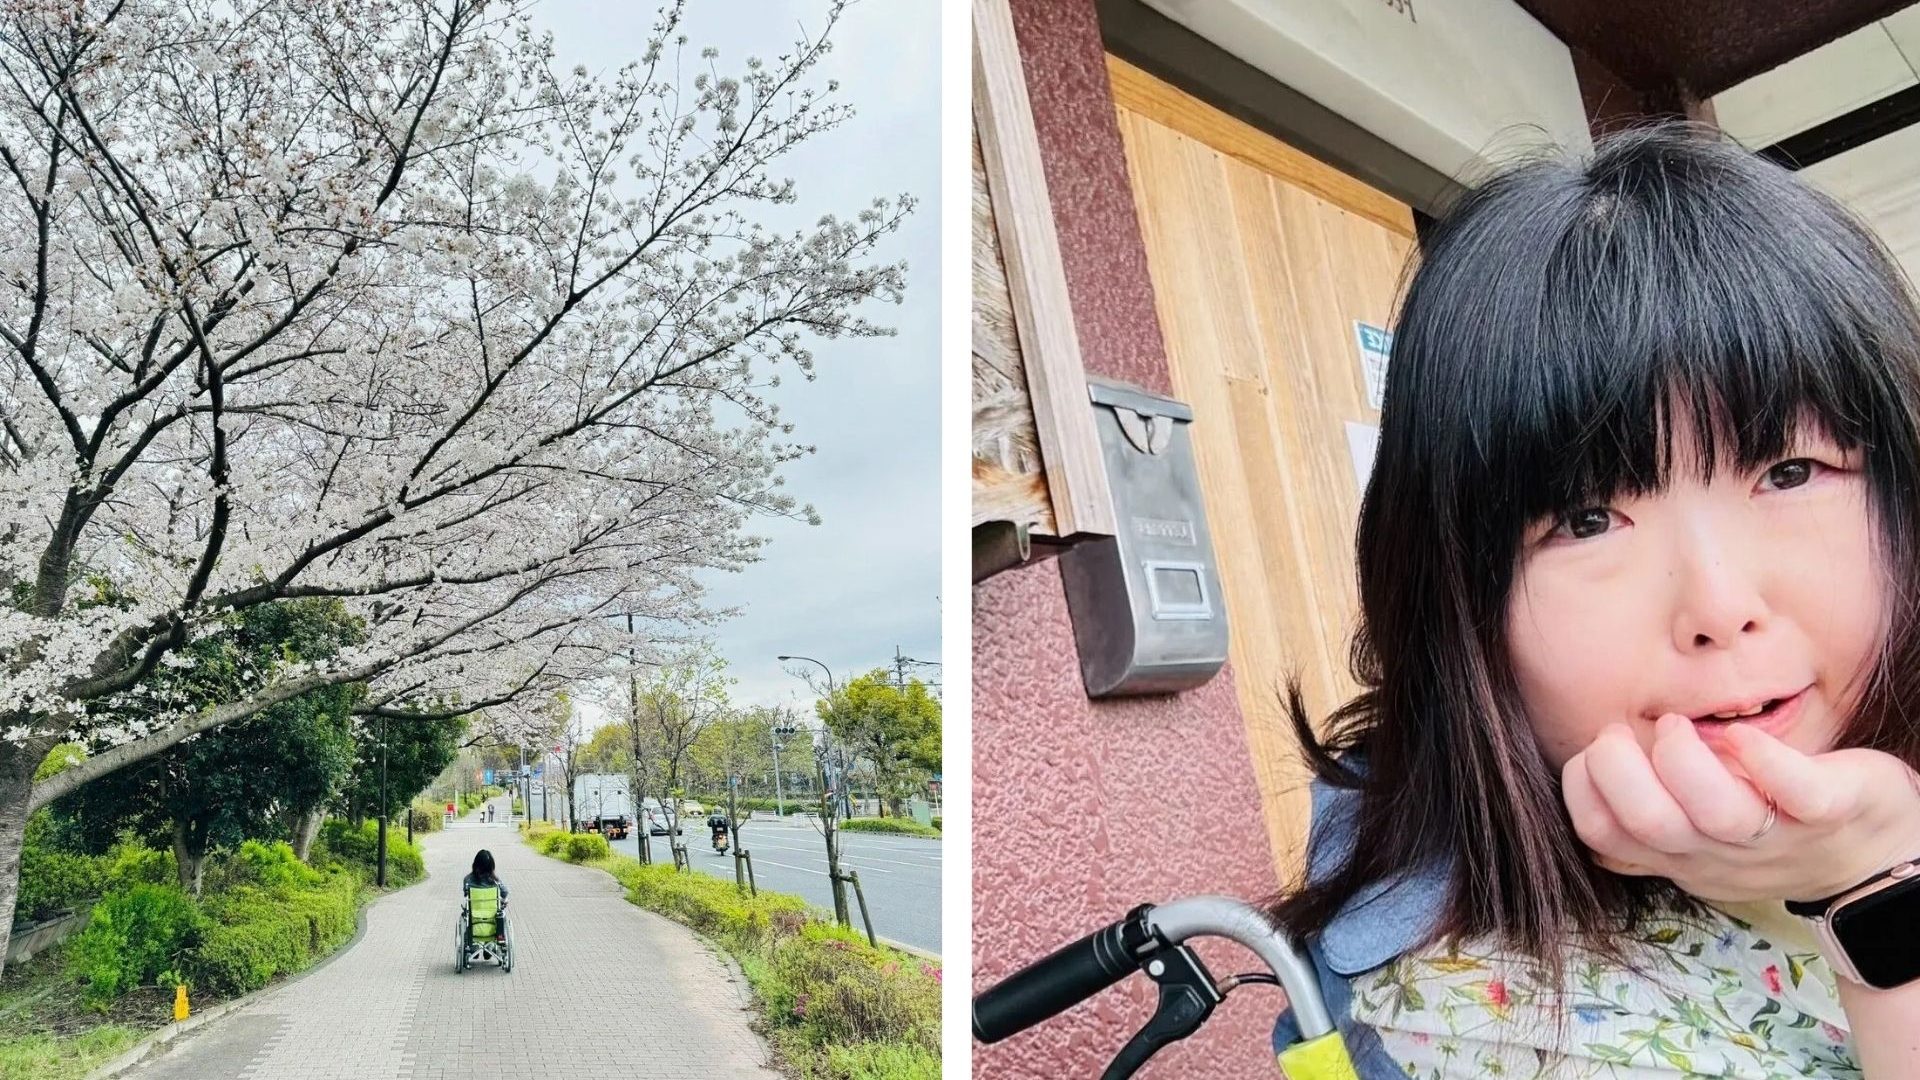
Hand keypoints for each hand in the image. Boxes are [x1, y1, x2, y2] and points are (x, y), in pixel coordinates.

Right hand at [1561, 715, 1919, 902]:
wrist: (1873, 852)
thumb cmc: (1771, 823)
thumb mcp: (1699, 831)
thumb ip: (1648, 806)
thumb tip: (1587, 768)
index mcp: (1678, 853)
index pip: (1603, 836)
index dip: (1580, 791)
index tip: (1589, 754)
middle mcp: (1718, 851)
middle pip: (1651, 824)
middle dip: (1618, 769)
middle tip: (1620, 732)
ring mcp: (1774, 835)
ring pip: (1717, 814)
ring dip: (1684, 761)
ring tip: (1678, 724)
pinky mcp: (1829, 810)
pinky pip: (1797, 792)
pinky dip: (1764, 760)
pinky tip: (1740, 735)